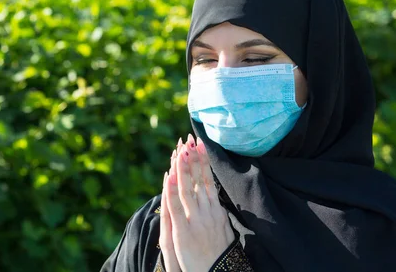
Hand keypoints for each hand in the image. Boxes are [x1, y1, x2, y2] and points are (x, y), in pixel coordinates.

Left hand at [159, 134, 234, 271]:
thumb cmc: (221, 256)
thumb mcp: (224, 230)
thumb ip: (218, 213)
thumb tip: (215, 200)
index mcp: (217, 210)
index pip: (208, 180)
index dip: (204, 161)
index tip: (200, 145)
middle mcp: (208, 212)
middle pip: (199, 180)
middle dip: (194, 158)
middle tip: (190, 139)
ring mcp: (196, 221)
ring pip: (188, 189)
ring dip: (184, 168)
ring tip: (181, 150)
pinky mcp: (183, 232)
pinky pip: (176, 208)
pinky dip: (173, 191)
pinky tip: (170, 176)